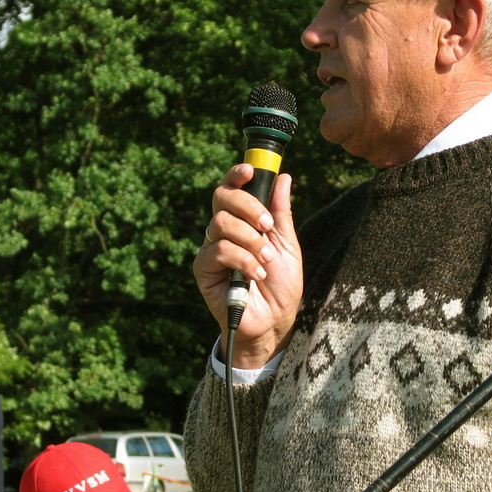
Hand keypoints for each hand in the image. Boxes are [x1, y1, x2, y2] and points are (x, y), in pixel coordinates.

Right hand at [193, 165, 302, 369]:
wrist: (275, 321)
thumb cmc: (281, 285)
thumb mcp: (287, 245)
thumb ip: (281, 213)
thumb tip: (283, 178)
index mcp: (242, 221)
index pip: (231, 189)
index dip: (236, 175)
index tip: (250, 170)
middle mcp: (222, 231)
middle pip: (221, 198)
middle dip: (248, 207)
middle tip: (268, 226)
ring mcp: (211, 249)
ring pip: (221, 224)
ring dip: (250, 240)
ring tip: (266, 260)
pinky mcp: (203, 270)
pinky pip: (218, 251)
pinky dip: (242, 260)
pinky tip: (256, 275)